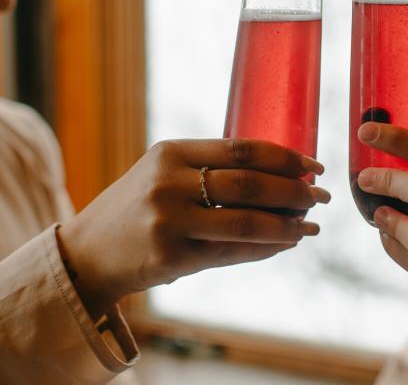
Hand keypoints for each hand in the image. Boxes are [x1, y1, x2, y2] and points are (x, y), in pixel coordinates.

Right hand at [58, 138, 329, 317]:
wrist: (87, 254)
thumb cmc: (136, 209)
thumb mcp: (162, 173)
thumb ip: (210, 168)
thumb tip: (283, 174)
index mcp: (170, 152)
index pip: (242, 149)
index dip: (285, 157)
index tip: (313, 165)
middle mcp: (168, 183)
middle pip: (250, 184)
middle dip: (294, 191)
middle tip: (321, 196)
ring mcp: (169, 222)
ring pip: (246, 222)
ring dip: (287, 224)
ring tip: (310, 225)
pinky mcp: (171, 257)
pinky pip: (233, 252)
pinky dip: (266, 248)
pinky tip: (285, 243)